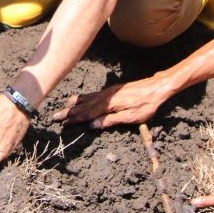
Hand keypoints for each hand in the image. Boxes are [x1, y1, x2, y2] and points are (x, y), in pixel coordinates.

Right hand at [52, 79, 167, 128]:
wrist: (157, 87)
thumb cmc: (147, 105)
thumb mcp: (132, 117)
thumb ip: (111, 120)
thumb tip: (93, 125)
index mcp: (109, 105)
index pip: (89, 114)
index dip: (76, 119)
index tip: (64, 123)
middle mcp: (106, 97)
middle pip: (85, 106)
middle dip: (70, 112)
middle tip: (56, 117)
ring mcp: (108, 92)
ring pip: (88, 99)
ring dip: (75, 104)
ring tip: (64, 107)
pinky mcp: (112, 90)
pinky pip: (94, 94)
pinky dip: (84, 97)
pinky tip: (80, 98)